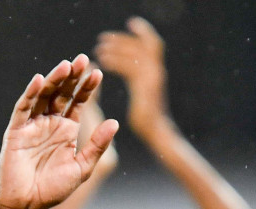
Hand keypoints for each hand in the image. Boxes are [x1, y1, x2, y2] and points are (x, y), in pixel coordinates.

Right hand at [0, 55, 117, 208]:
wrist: (27, 205)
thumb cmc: (53, 189)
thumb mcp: (82, 167)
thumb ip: (97, 145)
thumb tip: (115, 122)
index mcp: (66, 130)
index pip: (78, 102)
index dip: (87, 88)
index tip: (97, 74)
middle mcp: (50, 123)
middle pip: (61, 93)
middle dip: (72, 77)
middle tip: (83, 59)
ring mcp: (32, 125)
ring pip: (43, 95)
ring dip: (53, 79)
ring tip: (66, 66)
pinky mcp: (16, 130)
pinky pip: (23, 108)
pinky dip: (30, 94)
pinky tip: (38, 80)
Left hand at [95, 17, 168, 139]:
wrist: (157, 135)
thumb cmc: (149, 123)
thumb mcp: (144, 97)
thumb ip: (139, 83)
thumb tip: (133, 77)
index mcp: (157, 72)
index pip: (152, 44)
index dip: (141, 33)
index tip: (128, 26)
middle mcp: (157, 71)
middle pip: (143, 44)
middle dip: (123, 40)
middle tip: (103, 39)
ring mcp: (152, 78)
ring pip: (135, 54)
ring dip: (116, 48)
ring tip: (99, 49)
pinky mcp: (145, 87)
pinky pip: (128, 67)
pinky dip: (115, 61)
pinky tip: (102, 61)